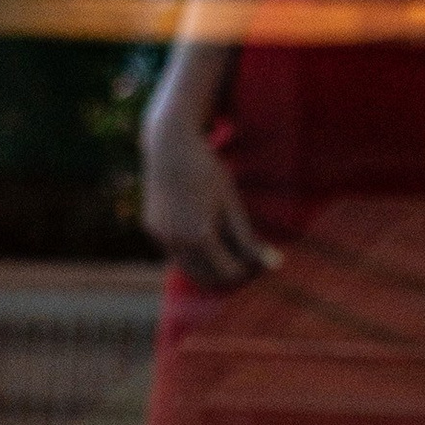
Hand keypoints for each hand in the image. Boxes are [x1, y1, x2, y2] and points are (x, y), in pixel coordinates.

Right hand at [142, 110, 280, 289]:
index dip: (248, 271)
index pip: (229, 273)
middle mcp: (178, 241)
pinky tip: (202, 230)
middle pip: (206, 278)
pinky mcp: (151, 228)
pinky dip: (191, 251)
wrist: (170, 146)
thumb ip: (248, 238)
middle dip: (227, 274)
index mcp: (201, 236)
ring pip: (188, 268)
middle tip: (245, 261)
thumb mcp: (232, 203)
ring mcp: (161, 236)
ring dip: (208, 266)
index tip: (259, 259)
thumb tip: (273, 264)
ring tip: (227, 248)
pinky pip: (174, 251)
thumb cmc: (207, 171)